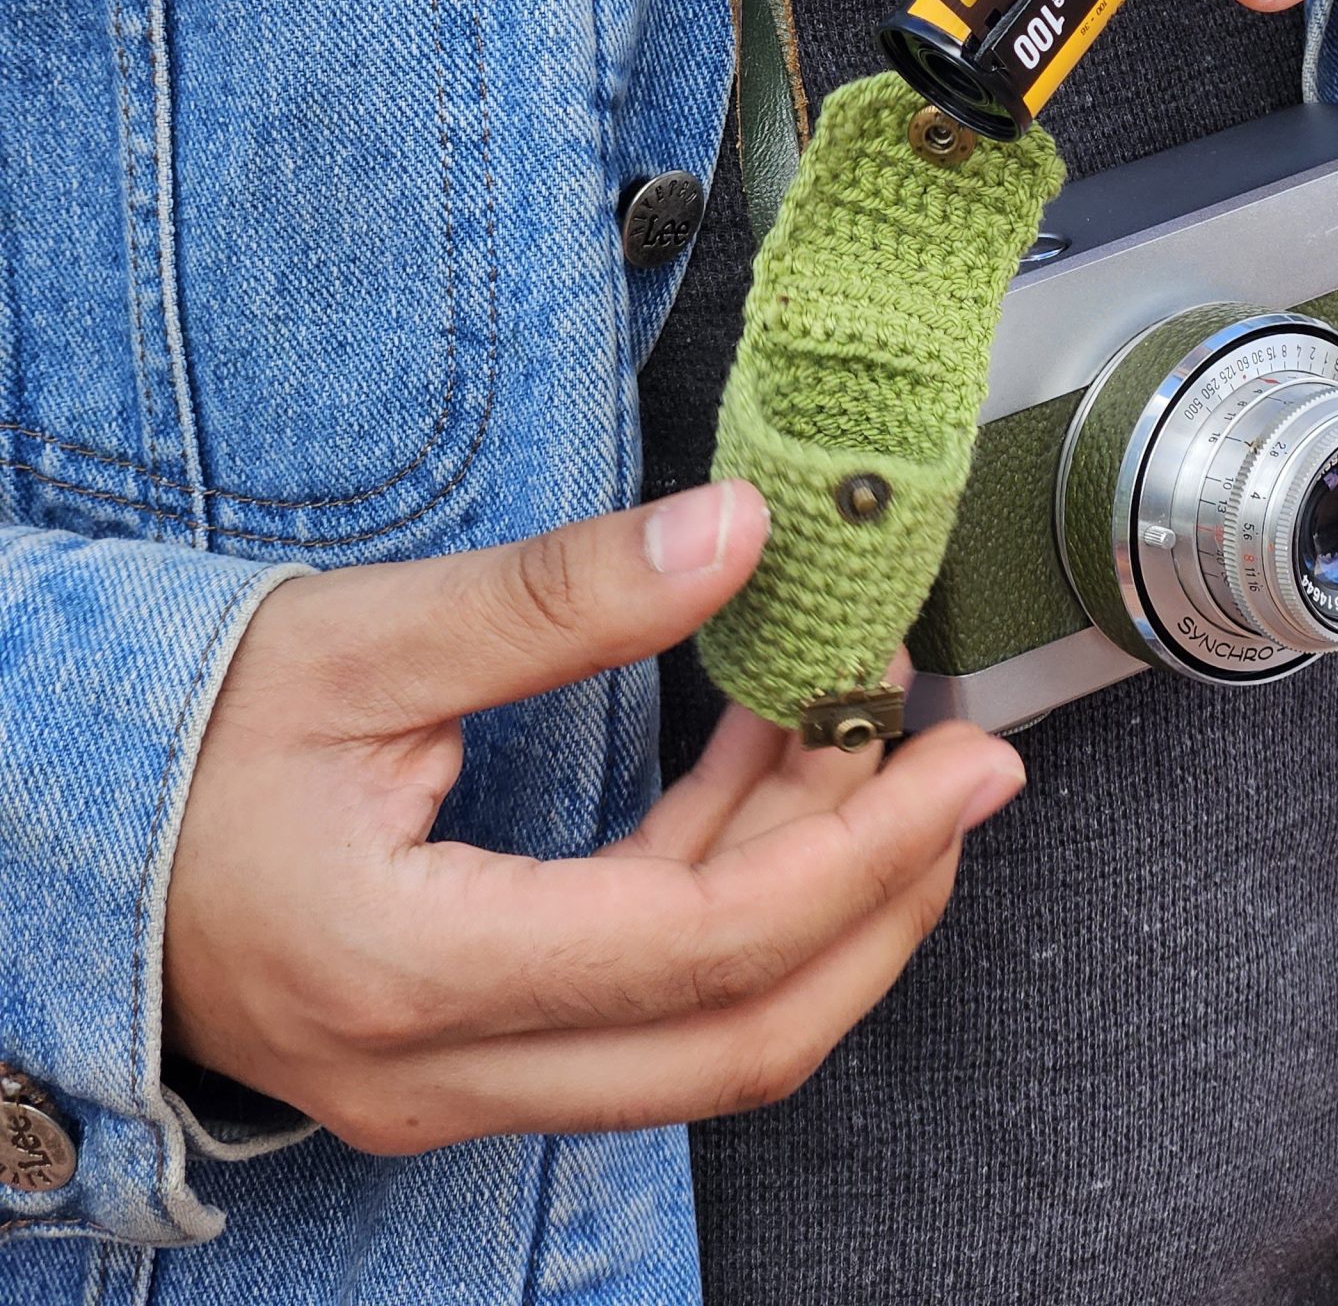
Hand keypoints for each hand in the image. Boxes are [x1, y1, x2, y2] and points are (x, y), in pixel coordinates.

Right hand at [163, 481, 1022, 1153]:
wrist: (44, 826)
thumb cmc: (173, 736)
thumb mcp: (365, 642)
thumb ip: (561, 600)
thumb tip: (741, 535)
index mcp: (413, 969)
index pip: (702, 946)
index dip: (861, 852)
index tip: (964, 763)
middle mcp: (440, 1068)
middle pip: (735, 1038)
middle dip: (879, 901)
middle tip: (958, 768)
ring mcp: (447, 1082)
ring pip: (698, 1037)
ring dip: (808, 892)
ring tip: (860, 729)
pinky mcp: (457, 1051)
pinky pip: (636, 1005)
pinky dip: (721, 892)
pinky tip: (758, 767)